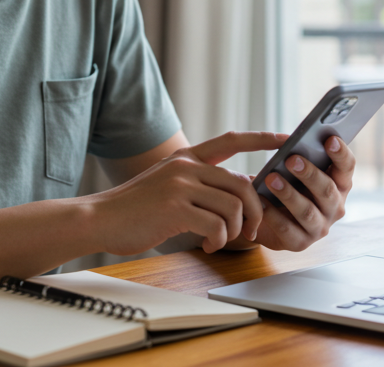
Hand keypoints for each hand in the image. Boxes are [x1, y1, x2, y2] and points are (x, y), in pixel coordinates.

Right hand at [87, 131, 285, 254]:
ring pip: (233, 206)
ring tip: (219, 240)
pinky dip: (218, 240)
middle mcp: (185, 165)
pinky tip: (205, 245)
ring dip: (234, 230)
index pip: (231, 140)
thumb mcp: (166, 183)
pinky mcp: (175, 208)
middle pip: (241, 182)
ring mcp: (180, 185)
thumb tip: (235, 192)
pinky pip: (216, 225)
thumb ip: (196, 181)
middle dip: (254, 210)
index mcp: (186, 157)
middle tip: (250, 230)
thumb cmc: (134, 208)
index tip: (285, 138)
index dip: (260, 139)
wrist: (99, 219)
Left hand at [253, 136, 353, 251]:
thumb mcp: (296, 170)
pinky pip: (287, 229)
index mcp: (339, 185)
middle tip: (291, 159)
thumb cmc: (286, 185)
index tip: (329, 139)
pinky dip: (273, 214)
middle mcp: (335, 207)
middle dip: (309, 174)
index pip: (347, 167)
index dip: (341, 153)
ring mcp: (320, 228)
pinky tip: (260, 201)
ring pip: (307, 211)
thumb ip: (300, 157)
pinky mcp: (300, 244)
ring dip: (289, 194)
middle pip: (327, 190)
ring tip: (271, 178)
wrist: (268, 220)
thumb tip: (290, 141)